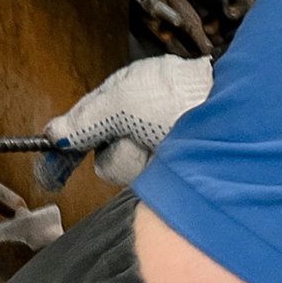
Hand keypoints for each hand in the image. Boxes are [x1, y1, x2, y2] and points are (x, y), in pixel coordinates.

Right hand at [40, 52, 214, 189]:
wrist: (233, 117)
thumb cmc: (179, 97)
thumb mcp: (123, 101)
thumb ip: (86, 119)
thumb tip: (53, 133)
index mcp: (122, 100)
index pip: (82, 130)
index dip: (63, 153)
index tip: (48, 177)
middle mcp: (137, 126)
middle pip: (105, 159)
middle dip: (119, 155)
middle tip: (140, 140)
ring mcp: (156, 151)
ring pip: (126, 172)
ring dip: (140, 162)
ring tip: (163, 146)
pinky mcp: (171, 174)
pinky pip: (146, 185)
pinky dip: (156, 175)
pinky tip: (173, 162)